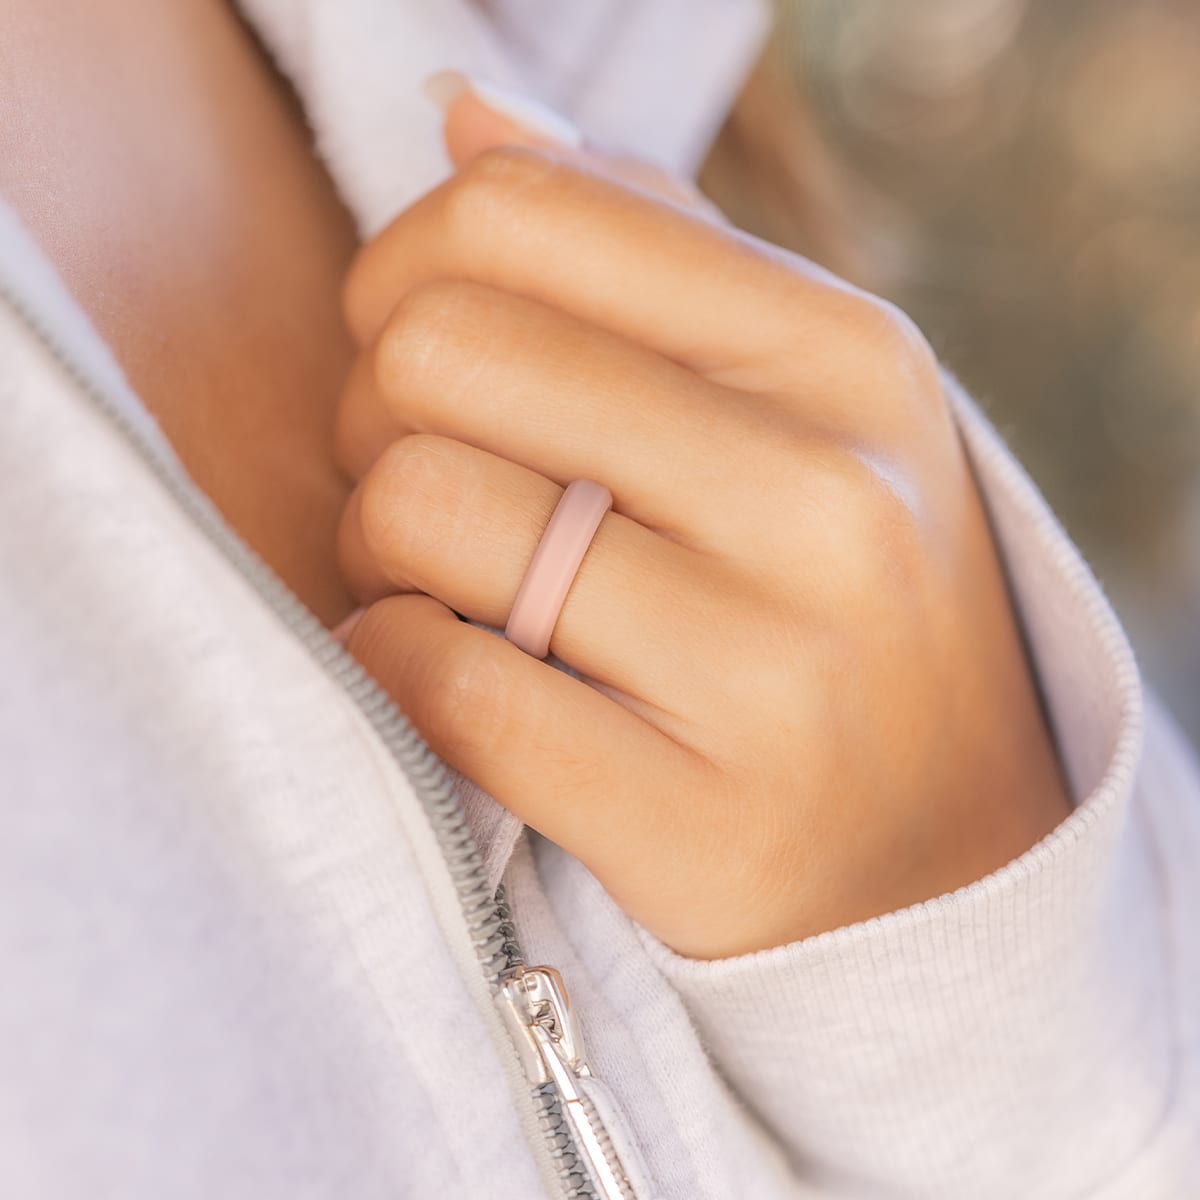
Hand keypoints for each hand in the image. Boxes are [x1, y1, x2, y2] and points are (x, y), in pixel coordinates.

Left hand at [331, 89, 1070, 958]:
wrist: (941, 856)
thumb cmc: (843, 608)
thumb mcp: (804, 402)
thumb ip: (645, 246)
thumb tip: (466, 122)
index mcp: (843, 357)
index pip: (517, 218)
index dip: (403, 275)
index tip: (417, 356)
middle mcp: (825, 494)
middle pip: (438, 351)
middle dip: (377, 418)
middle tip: (426, 485)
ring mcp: (768, 667)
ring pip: (418, 511)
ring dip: (378, 547)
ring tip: (443, 584)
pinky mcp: (692, 819)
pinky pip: (437, 683)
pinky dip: (387, 664)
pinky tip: (434, 669)